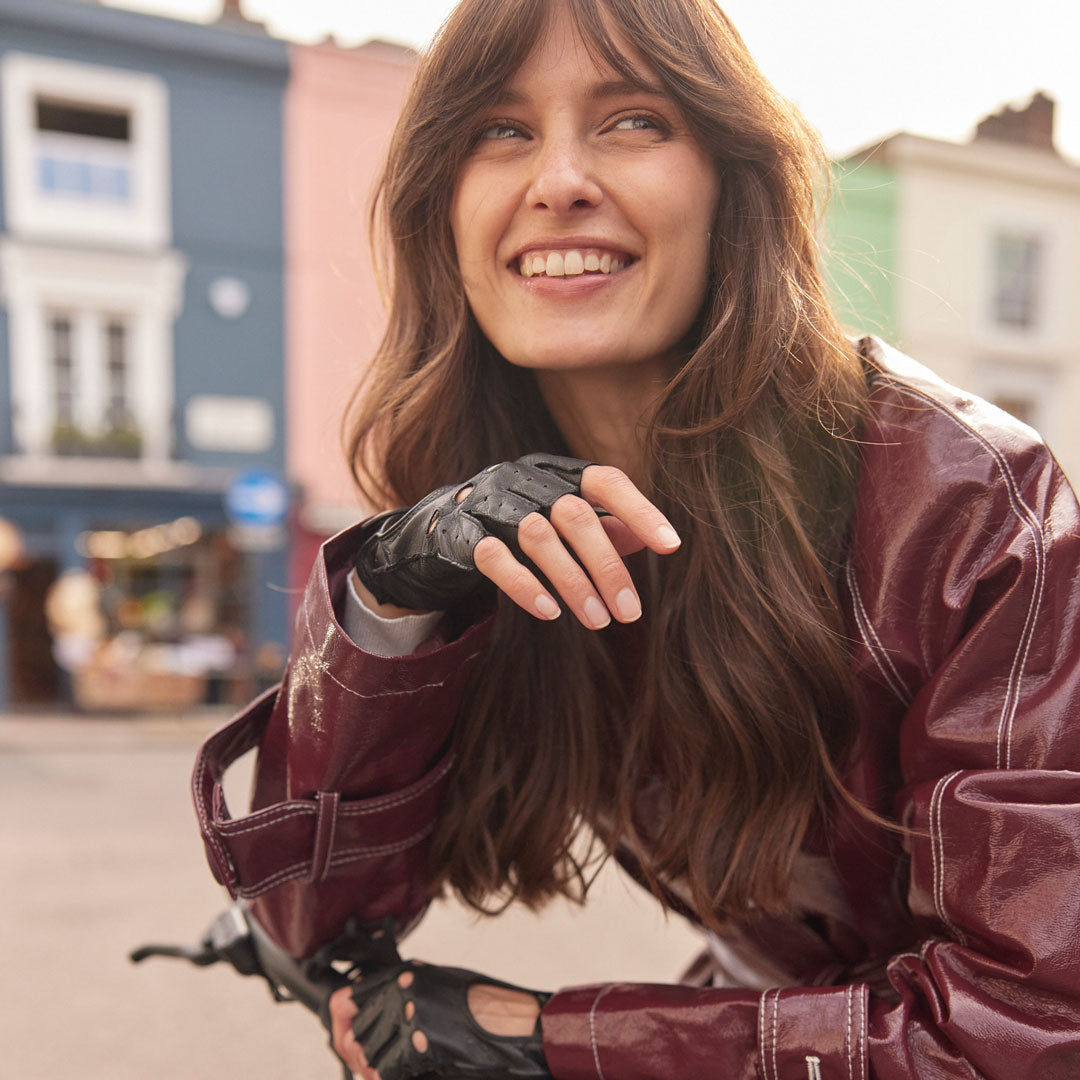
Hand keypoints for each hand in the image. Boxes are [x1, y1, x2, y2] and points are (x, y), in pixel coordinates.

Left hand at [328, 961, 550, 1079]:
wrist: (514, 1020)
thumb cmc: (489, 1001)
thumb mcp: (445, 980)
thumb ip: (415, 985)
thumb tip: (394, 997)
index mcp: (409, 973)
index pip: (359, 994)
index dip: (352, 1017)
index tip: (353, 1030)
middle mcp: (405, 990)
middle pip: (362, 1024)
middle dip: (364, 1046)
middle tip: (373, 1059)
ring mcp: (410, 1016)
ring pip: (370, 1050)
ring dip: (377, 1064)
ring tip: (387, 1068)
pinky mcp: (419, 1044)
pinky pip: (388, 1068)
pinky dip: (390, 1075)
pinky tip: (404, 1074)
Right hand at [354, 454, 680, 627]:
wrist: (431, 534)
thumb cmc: (512, 529)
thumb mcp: (559, 523)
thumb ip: (604, 527)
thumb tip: (655, 538)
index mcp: (553, 471)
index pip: (603, 479)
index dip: (640, 509)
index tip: (672, 547)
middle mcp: (521, 478)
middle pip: (574, 514)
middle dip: (607, 567)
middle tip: (629, 613)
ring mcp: (485, 501)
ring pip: (538, 535)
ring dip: (573, 582)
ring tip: (597, 622)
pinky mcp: (458, 534)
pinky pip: (494, 557)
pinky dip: (524, 586)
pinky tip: (549, 612)